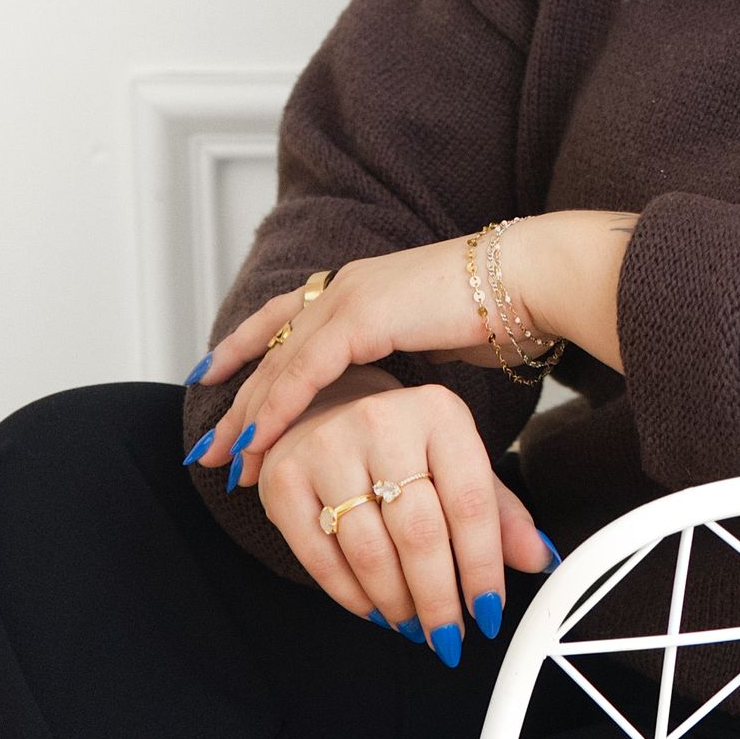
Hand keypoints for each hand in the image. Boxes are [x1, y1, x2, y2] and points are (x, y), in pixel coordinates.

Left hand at [188, 212, 635, 485]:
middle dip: (235, 396)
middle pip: (271, 344)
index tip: (215, 377)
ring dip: (248, 414)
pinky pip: (303, 370)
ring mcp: (351, 296)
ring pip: (279, 361)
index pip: (287, 318)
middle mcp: (347, 285)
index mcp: (363, 285)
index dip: (248, 348)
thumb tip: (395, 393)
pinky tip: (258, 440)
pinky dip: (276, 409)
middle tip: (209, 446)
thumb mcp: (435, 336)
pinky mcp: (361, 316)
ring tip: (224, 459)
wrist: (530, 279)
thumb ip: (403, 357)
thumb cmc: (501, 310)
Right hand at [251, 365, 553, 652]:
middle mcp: (382, 421)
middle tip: (449, 636)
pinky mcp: (283, 480)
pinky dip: (353, 597)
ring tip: (415, 625)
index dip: (482, 569)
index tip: (490, 614)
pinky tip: (376, 610)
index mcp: (438, 412)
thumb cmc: (405, 443)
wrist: (325, 405)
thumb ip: (501, 512)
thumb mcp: (459, 463)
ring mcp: (326, 448)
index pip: (471, 504)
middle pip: (420, 533)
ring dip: (398, 603)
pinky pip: (321, 558)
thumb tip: (541, 558)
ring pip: (370, 552)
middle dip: (439, 599)